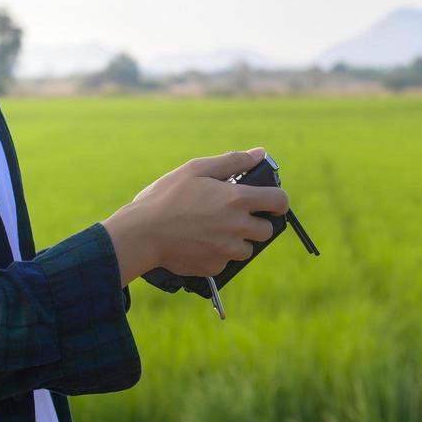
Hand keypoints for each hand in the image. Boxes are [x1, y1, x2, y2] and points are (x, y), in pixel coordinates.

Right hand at [102, 148, 289, 283]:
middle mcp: (238, 226)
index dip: (278, 201)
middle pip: (266, 230)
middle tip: (233, 216)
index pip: (279, 201)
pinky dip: (217, 254)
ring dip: (237, 241)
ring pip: (247, 249)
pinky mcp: (214, 268)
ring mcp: (227, 250)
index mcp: (238, 199)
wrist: (141, 234)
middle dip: (256, 223)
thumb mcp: (196, 169)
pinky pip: (226, 262)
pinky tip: (199, 243)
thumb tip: (259, 153)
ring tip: (212, 230)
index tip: (270, 202)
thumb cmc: (167, 197)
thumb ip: (233, 161)